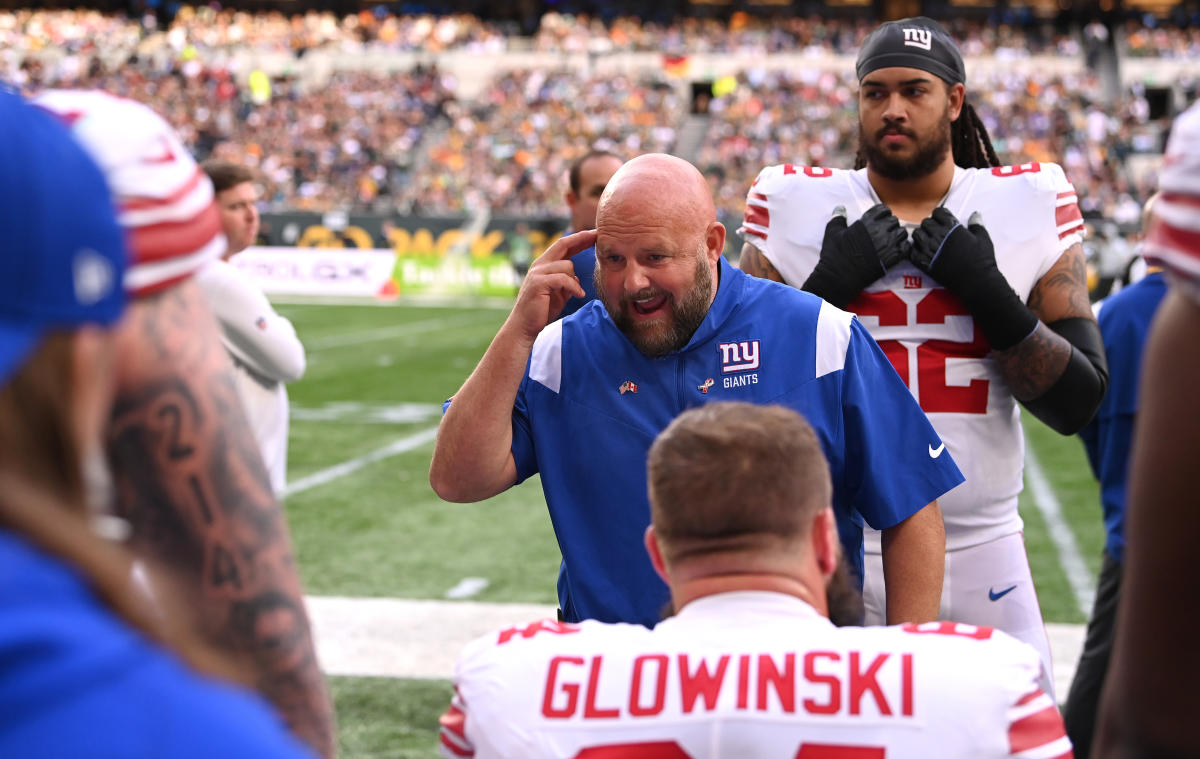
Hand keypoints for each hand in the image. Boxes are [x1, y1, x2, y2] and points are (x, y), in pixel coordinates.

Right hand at [510, 229, 595, 339]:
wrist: (524, 327)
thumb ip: (566, 283)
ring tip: (576, 295)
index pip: (563, 246)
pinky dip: (574, 287)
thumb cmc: (541, 311)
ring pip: (567, 265)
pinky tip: (579, 296)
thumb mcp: (558, 294)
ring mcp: (538, 273)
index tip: (594, 234)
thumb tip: (577, 278)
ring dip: (575, 281)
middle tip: (597, 235)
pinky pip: (564, 279)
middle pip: (563, 244)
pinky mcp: (539, 283)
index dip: (579, 239)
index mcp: (544, 265)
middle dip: (581, 239)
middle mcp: (539, 265)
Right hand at [801, 203, 908, 308]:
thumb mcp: (832, 233)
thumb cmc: (835, 255)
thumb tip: (840, 208)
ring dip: (898, 236)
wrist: (839, 277)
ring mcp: (888, 244)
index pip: (883, 210)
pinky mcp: (893, 258)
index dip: (882, 214)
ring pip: (902, 233)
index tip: (879, 221)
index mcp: (866, 222)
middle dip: (890, 225)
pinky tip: (895, 251)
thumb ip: (838, 218)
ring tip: (891, 242)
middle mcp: (879, 231)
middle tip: (883, 233)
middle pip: (894, 221)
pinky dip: (903, 248)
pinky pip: (906, 247)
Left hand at [909, 208, 1037, 350]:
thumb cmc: (982, 260)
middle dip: (930, 226)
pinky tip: (922, 253)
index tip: (942, 222)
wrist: (976, 281)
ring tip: (928, 242)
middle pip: (926, 223)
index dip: (940, 216)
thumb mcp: (983, 239)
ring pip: (916, 235)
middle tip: (935, 233)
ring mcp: (930, 249)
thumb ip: (976, 225)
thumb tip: (975, 214)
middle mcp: (939, 236)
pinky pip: (911, 252)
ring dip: (921, 237)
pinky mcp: (925, 263)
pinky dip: (914, 251)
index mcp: (952, 227)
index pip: (938, 213)